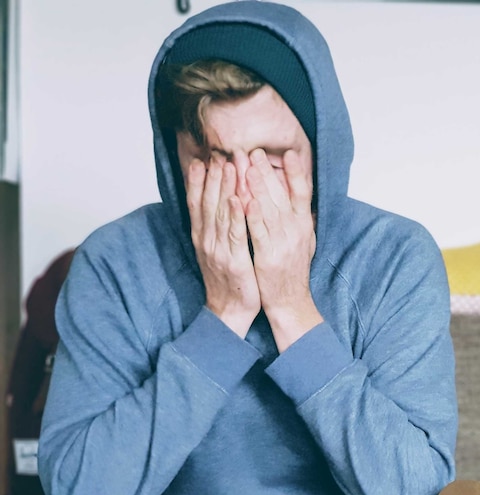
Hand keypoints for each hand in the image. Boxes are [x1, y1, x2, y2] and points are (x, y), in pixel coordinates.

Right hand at [186, 159, 260, 336]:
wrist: (229, 311)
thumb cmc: (227, 279)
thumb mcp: (216, 250)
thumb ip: (215, 227)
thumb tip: (217, 203)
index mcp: (202, 237)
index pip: (197, 203)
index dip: (198, 181)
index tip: (202, 158)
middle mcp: (206, 240)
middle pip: (207, 202)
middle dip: (213, 176)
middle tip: (218, 153)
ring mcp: (218, 250)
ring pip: (220, 213)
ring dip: (224, 188)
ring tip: (229, 165)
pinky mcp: (234, 260)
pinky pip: (235, 234)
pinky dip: (235, 215)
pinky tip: (237, 198)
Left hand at [246, 148, 322, 351]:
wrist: (290, 302)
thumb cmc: (292, 270)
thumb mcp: (304, 241)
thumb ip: (299, 219)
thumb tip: (299, 196)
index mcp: (304, 225)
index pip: (303, 193)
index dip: (296, 172)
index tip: (288, 153)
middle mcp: (297, 231)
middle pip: (282, 195)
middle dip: (267, 172)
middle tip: (254, 151)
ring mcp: (283, 243)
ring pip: (269, 209)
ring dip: (258, 187)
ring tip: (246, 166)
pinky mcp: (268, 256)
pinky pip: (259, 232)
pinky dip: (252, 215)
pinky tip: (244, 200)